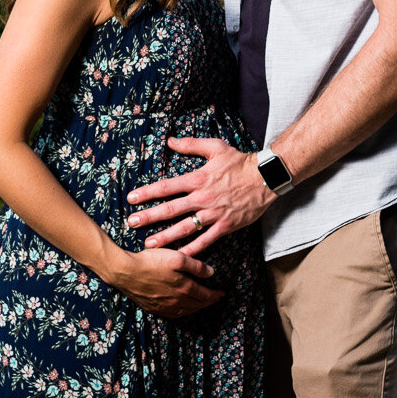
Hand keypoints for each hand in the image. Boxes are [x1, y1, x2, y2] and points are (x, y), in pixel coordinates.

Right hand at [106, 247, 221, 316]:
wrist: (125, 271)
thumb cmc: (151, 261)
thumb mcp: (177, 258)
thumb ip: (196, 266)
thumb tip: (211, 273)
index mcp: (184, 289)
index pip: (206, 296)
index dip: (216, 295)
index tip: (222, 293)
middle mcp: (176, 302)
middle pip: (198, 306)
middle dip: (208, 302)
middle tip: (215, 298)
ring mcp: (164, 307)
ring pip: (186, 312)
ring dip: (196, 308)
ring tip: (201, 304)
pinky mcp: (153, 308)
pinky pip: (173, 314)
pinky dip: (182, 312)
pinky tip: (181, 308)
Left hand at [124, 137, 273, 256]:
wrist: (265, 178)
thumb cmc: (239, 162)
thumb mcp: (215, 147)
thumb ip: (191, 145)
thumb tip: (170, 141)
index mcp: (197, 179)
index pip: (166, 187)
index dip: (147, 193)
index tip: (131, 198)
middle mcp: (202, 198)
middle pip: (170, 209)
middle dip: (149, 217)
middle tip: (131, 223)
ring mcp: (213, 214)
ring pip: (185, 228)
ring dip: (165, 237)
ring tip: (149, 244)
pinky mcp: (225, 226)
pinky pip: (206, 240)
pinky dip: (193, 249)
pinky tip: (180, 256)